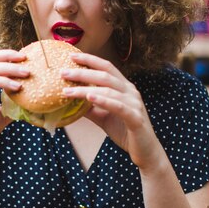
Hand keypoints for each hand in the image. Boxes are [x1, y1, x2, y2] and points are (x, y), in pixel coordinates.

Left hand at [61, 53, 161, 169]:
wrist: (145, 151)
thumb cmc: (124, 131)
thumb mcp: (103, 116)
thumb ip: (89, 107)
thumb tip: (69, 99)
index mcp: (124, 88)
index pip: (106, 67)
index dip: (90, 60)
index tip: (71, 56)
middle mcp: (130, 92)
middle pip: (105, 75)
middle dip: (83, 72)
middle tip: (63, 72)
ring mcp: (134, 104)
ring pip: (109, 90)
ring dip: (86, 89)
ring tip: (68, 90)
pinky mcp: (135, 119)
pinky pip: (118, 107)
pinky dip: (104, 100)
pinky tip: (89, 97)